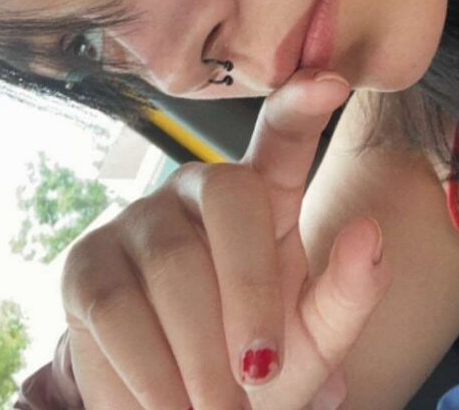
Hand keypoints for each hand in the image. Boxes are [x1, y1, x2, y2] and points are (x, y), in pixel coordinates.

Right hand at [61, 70, 391, 408]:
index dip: (301, 103)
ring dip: (198, 353)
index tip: (331, 81)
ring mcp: (140, 218)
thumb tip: (371, 234)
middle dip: (249, 297)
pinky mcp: (87, 264)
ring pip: (172, 264)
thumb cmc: (259, 367)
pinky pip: (115, 309)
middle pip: (229, 202)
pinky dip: (147, 373)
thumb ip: (347, 295)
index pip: (282, 134)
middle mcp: (201, 187)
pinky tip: (167, 407)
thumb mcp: (314, 343)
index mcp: (264, 193)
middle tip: (259, 378)